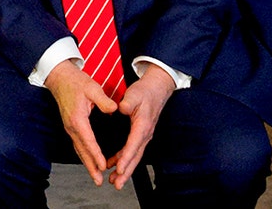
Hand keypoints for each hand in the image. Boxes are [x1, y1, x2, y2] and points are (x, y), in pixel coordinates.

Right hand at [45, 59, 118, 185]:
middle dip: (90, 166)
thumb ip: (103, 100)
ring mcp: (69, 126)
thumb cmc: (75, 81)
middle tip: (99, 180)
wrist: (59, 77)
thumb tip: (114, 109)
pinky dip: (84, 155)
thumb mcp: (92, 88)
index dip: (96, 154)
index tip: (103, 166)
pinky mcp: (70, 125)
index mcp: (77, 118)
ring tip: (95, 176)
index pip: (88, 140)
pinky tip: (89, 161)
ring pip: (78, 149)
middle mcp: (71, 126)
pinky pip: (77, 144)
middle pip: (81, 150)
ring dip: (87, 164)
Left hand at [107, 64, 174, 189]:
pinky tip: (115, 165)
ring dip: (125, 169)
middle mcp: (145, 133)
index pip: (133, 145)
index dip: (126, 158)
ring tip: (115, 180)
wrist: (157, 88)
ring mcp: (144, 135)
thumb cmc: (145, 92)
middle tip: (117, 183)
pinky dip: (124, 159)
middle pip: (135, 157)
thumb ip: (127, 102)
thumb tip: (120, 108)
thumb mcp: (134, 94)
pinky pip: (132, 150)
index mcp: (143, 125)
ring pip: (134, 156)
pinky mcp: (140, 134)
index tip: (119, 168)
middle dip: (126, 171)